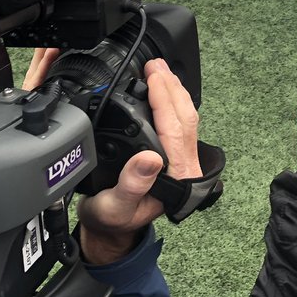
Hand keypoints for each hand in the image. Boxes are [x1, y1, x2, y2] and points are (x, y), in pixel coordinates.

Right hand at [77, 59, 200, 262]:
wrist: (112, 231)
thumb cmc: (111, 221)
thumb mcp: (114, 207)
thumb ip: (132, 185)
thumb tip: (149, 158)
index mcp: (174, 177)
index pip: (174, 128)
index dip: (163, 98)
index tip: (151, 76)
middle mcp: (183, 167)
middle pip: (184, 118)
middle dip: (171, 87)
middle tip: (155, 65)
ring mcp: (181, 161)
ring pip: (185, 119)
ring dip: (173, 91)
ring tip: (159, 71)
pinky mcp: (174, 157)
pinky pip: (178, 123)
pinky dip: (170, 102)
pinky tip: (161, 90)